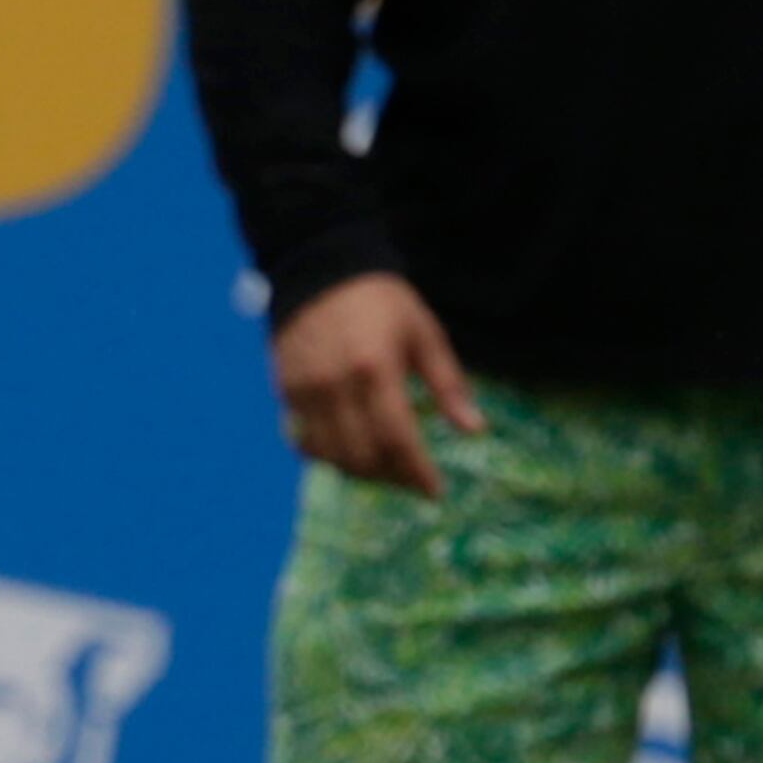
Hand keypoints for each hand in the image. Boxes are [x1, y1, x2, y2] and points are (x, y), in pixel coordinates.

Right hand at [271, 273, 484, 497]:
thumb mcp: (425, 335)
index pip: (397, 439)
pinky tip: (351, 448)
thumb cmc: (383, 303)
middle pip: (363, 457)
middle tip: (411, 477)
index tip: (435, 491)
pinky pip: (308, 442)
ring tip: (385, 467)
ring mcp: (306, 392)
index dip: (417, 472)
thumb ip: (448, 385)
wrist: (321, 272)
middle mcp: (336, 386)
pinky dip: (331, 456)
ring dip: (361, 472)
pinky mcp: (287, 392)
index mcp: (376, 369)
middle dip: (392, 476)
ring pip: (333, 457)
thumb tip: (475, 430)